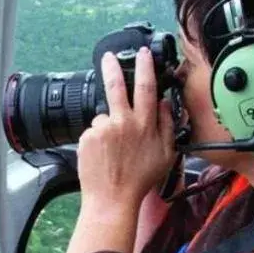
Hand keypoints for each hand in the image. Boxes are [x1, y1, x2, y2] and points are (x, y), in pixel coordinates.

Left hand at [77, 48, 177, 215]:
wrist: (112, 199)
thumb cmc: (140, 181)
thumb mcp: (166, 154)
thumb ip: (166, 125)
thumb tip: (164, 104)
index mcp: (145, 124)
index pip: (146, 87)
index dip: (145, 67)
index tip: (143, 53)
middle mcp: (123, 122)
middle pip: (116, 85)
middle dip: (112, 66)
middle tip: (108, 56)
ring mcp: (103, 129)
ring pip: (104, 117)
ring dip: (108, 127)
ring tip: (111, 151)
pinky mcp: (87, 137)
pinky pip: (93, 132)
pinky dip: (96, 141)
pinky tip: (102, 156)